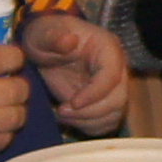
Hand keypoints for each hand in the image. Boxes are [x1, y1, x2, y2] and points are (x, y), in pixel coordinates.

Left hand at [27, 13, 131, 133]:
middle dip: (90, 112)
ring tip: (62, 114)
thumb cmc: (46, 37)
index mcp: (107, 48)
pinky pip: (107, 123)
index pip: (111, 76)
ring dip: (88, 121)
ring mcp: (113, 87)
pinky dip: (89, 127)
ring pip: (114, 114)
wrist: (46, 47)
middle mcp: (116, 68)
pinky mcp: (104, 102)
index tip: (72, 102)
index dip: (95, 93)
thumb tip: (69, 41)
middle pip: (118, 100)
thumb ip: (54, 37)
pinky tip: (69, 119)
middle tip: (62, 111)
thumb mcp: (44, 34)